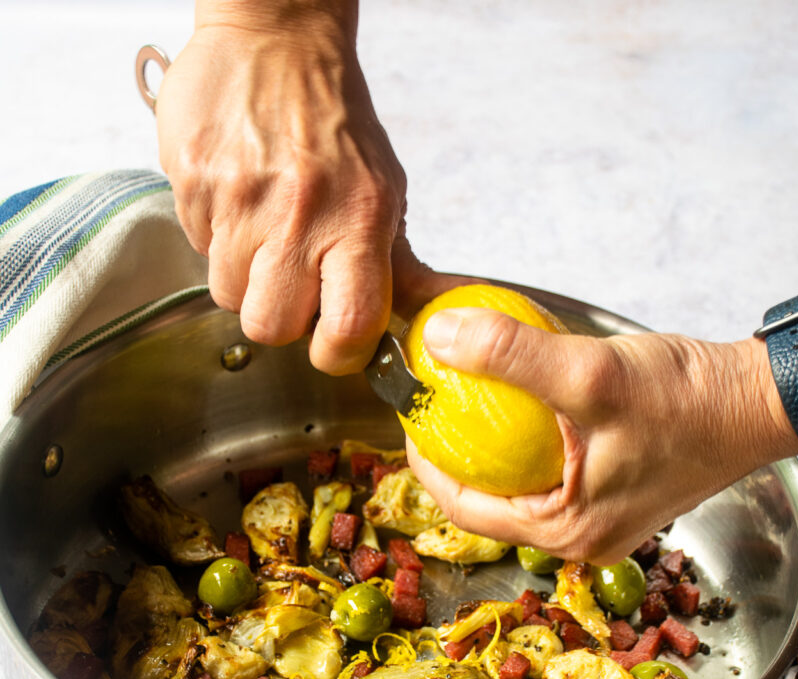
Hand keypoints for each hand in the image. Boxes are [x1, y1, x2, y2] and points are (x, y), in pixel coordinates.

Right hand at [155, 2, 441, 372]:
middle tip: (288, 279)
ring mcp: (241, 197)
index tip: (330, 343)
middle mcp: (302, 212)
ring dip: (243, 275)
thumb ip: (398, 265)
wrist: (275, 36)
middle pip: (270, 326)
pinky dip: (214, 235)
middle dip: (278, 316)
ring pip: (227, 294)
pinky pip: (196, 246)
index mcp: (360, 219)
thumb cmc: (334, 124)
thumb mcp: (385, 192)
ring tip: (260, 229)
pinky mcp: (193, 180)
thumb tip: (433, 312)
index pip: (349, 326)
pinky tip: (235, 198)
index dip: (335, 352)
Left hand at [406, 308, 797, 563]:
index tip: (410, 420)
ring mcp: (600, 519)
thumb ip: (511, 355)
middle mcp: (580, 537)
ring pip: (519, 488)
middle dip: (455, 457)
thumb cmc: (691, 400)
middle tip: (435, 410)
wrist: (759, 403)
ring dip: (491, 448)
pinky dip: (527, 442)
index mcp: (566, 531)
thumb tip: (440, 337)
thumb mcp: (591, 373)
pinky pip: (551, 475)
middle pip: (489, 502)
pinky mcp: (615, 495)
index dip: (425, 465)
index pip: (465, 510)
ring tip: (468, 403)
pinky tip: (519, 404)